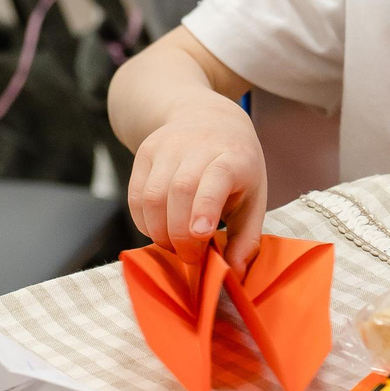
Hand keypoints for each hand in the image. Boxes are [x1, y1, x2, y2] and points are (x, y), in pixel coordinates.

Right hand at [125, 94, 266, 268]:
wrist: (208, 117)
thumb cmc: (236, 166)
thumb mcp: (254, 197)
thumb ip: (246, 238)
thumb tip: (234, 273)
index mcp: (232, 156)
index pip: (215, 178)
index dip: (205, 206)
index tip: (201, 234)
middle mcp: (197, 146)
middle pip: (179, 191)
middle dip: (180, 234)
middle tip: (191, 256)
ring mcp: (167, 147)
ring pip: (152, 196)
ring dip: (159, 232)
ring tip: (175, 245)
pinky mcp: (145, 152)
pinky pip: (135, 196)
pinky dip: (144, 222)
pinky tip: (159, 230)